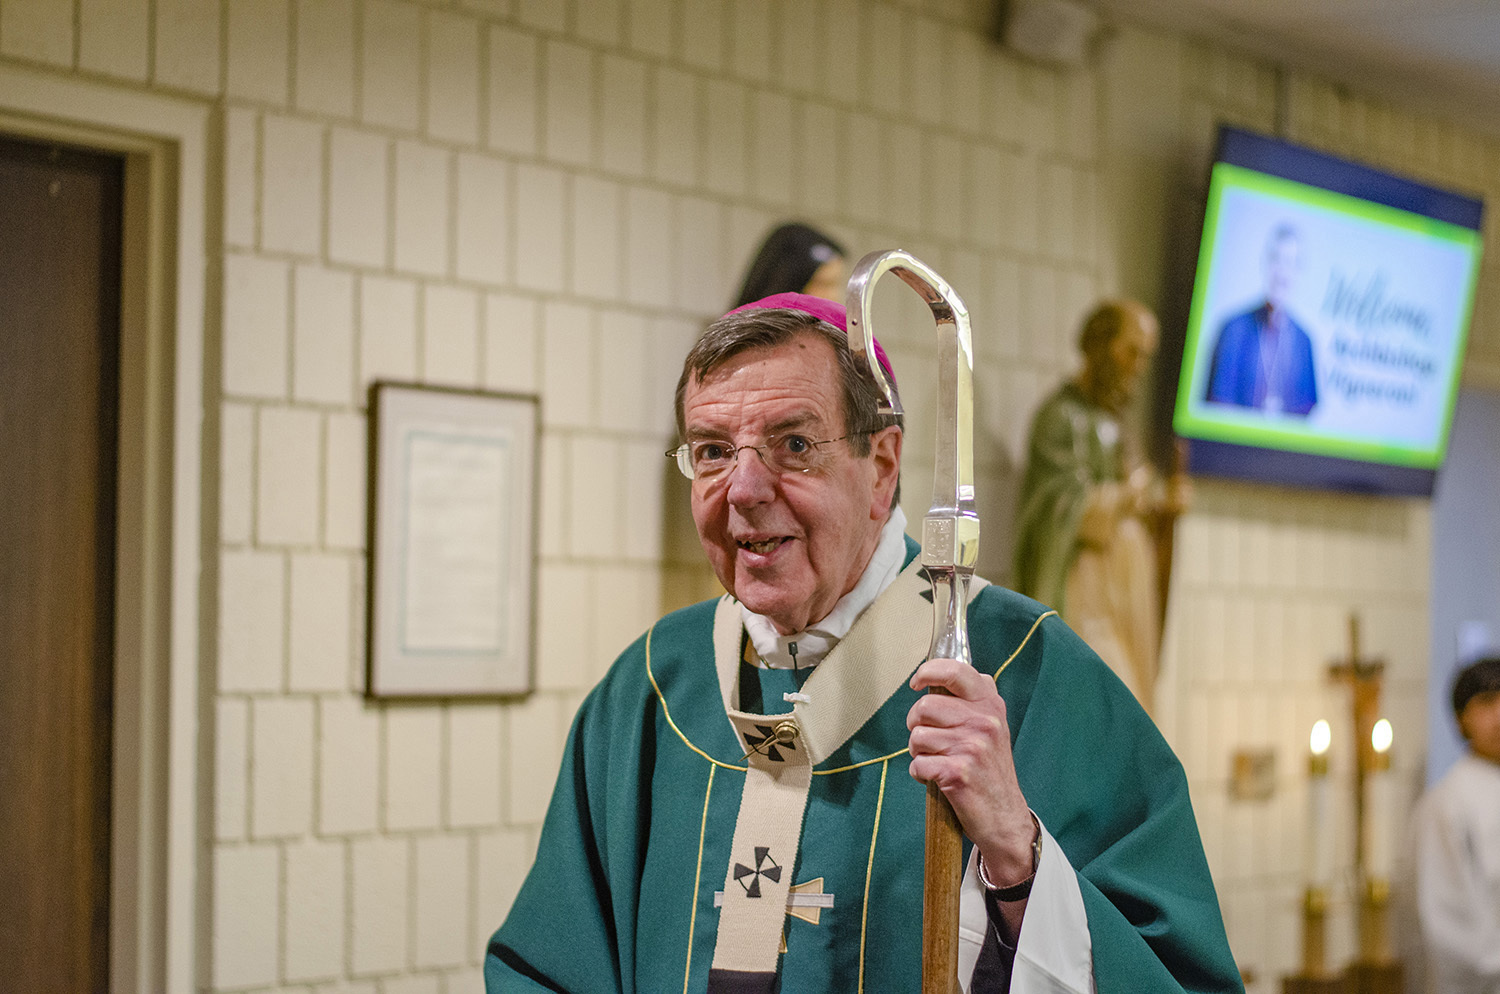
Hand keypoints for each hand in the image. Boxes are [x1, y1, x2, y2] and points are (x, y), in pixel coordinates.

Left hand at [906, 659, 1036, 887]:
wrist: (1005, 817)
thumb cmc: (990, 770)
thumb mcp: (992, 727)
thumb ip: (970, 701)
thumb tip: (934, 678)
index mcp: (991, 705)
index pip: (955, 671)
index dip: (928, 672)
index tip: (917, 682)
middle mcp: (984, 722)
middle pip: (924, 707)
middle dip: (917, 724)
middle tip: (929, 740)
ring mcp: (972, 747)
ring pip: (917, 737)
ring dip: (919, 752)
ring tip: (938, 761)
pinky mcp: (958, 772)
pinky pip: (917, 764)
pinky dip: (920, 774)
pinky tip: (937, 779)